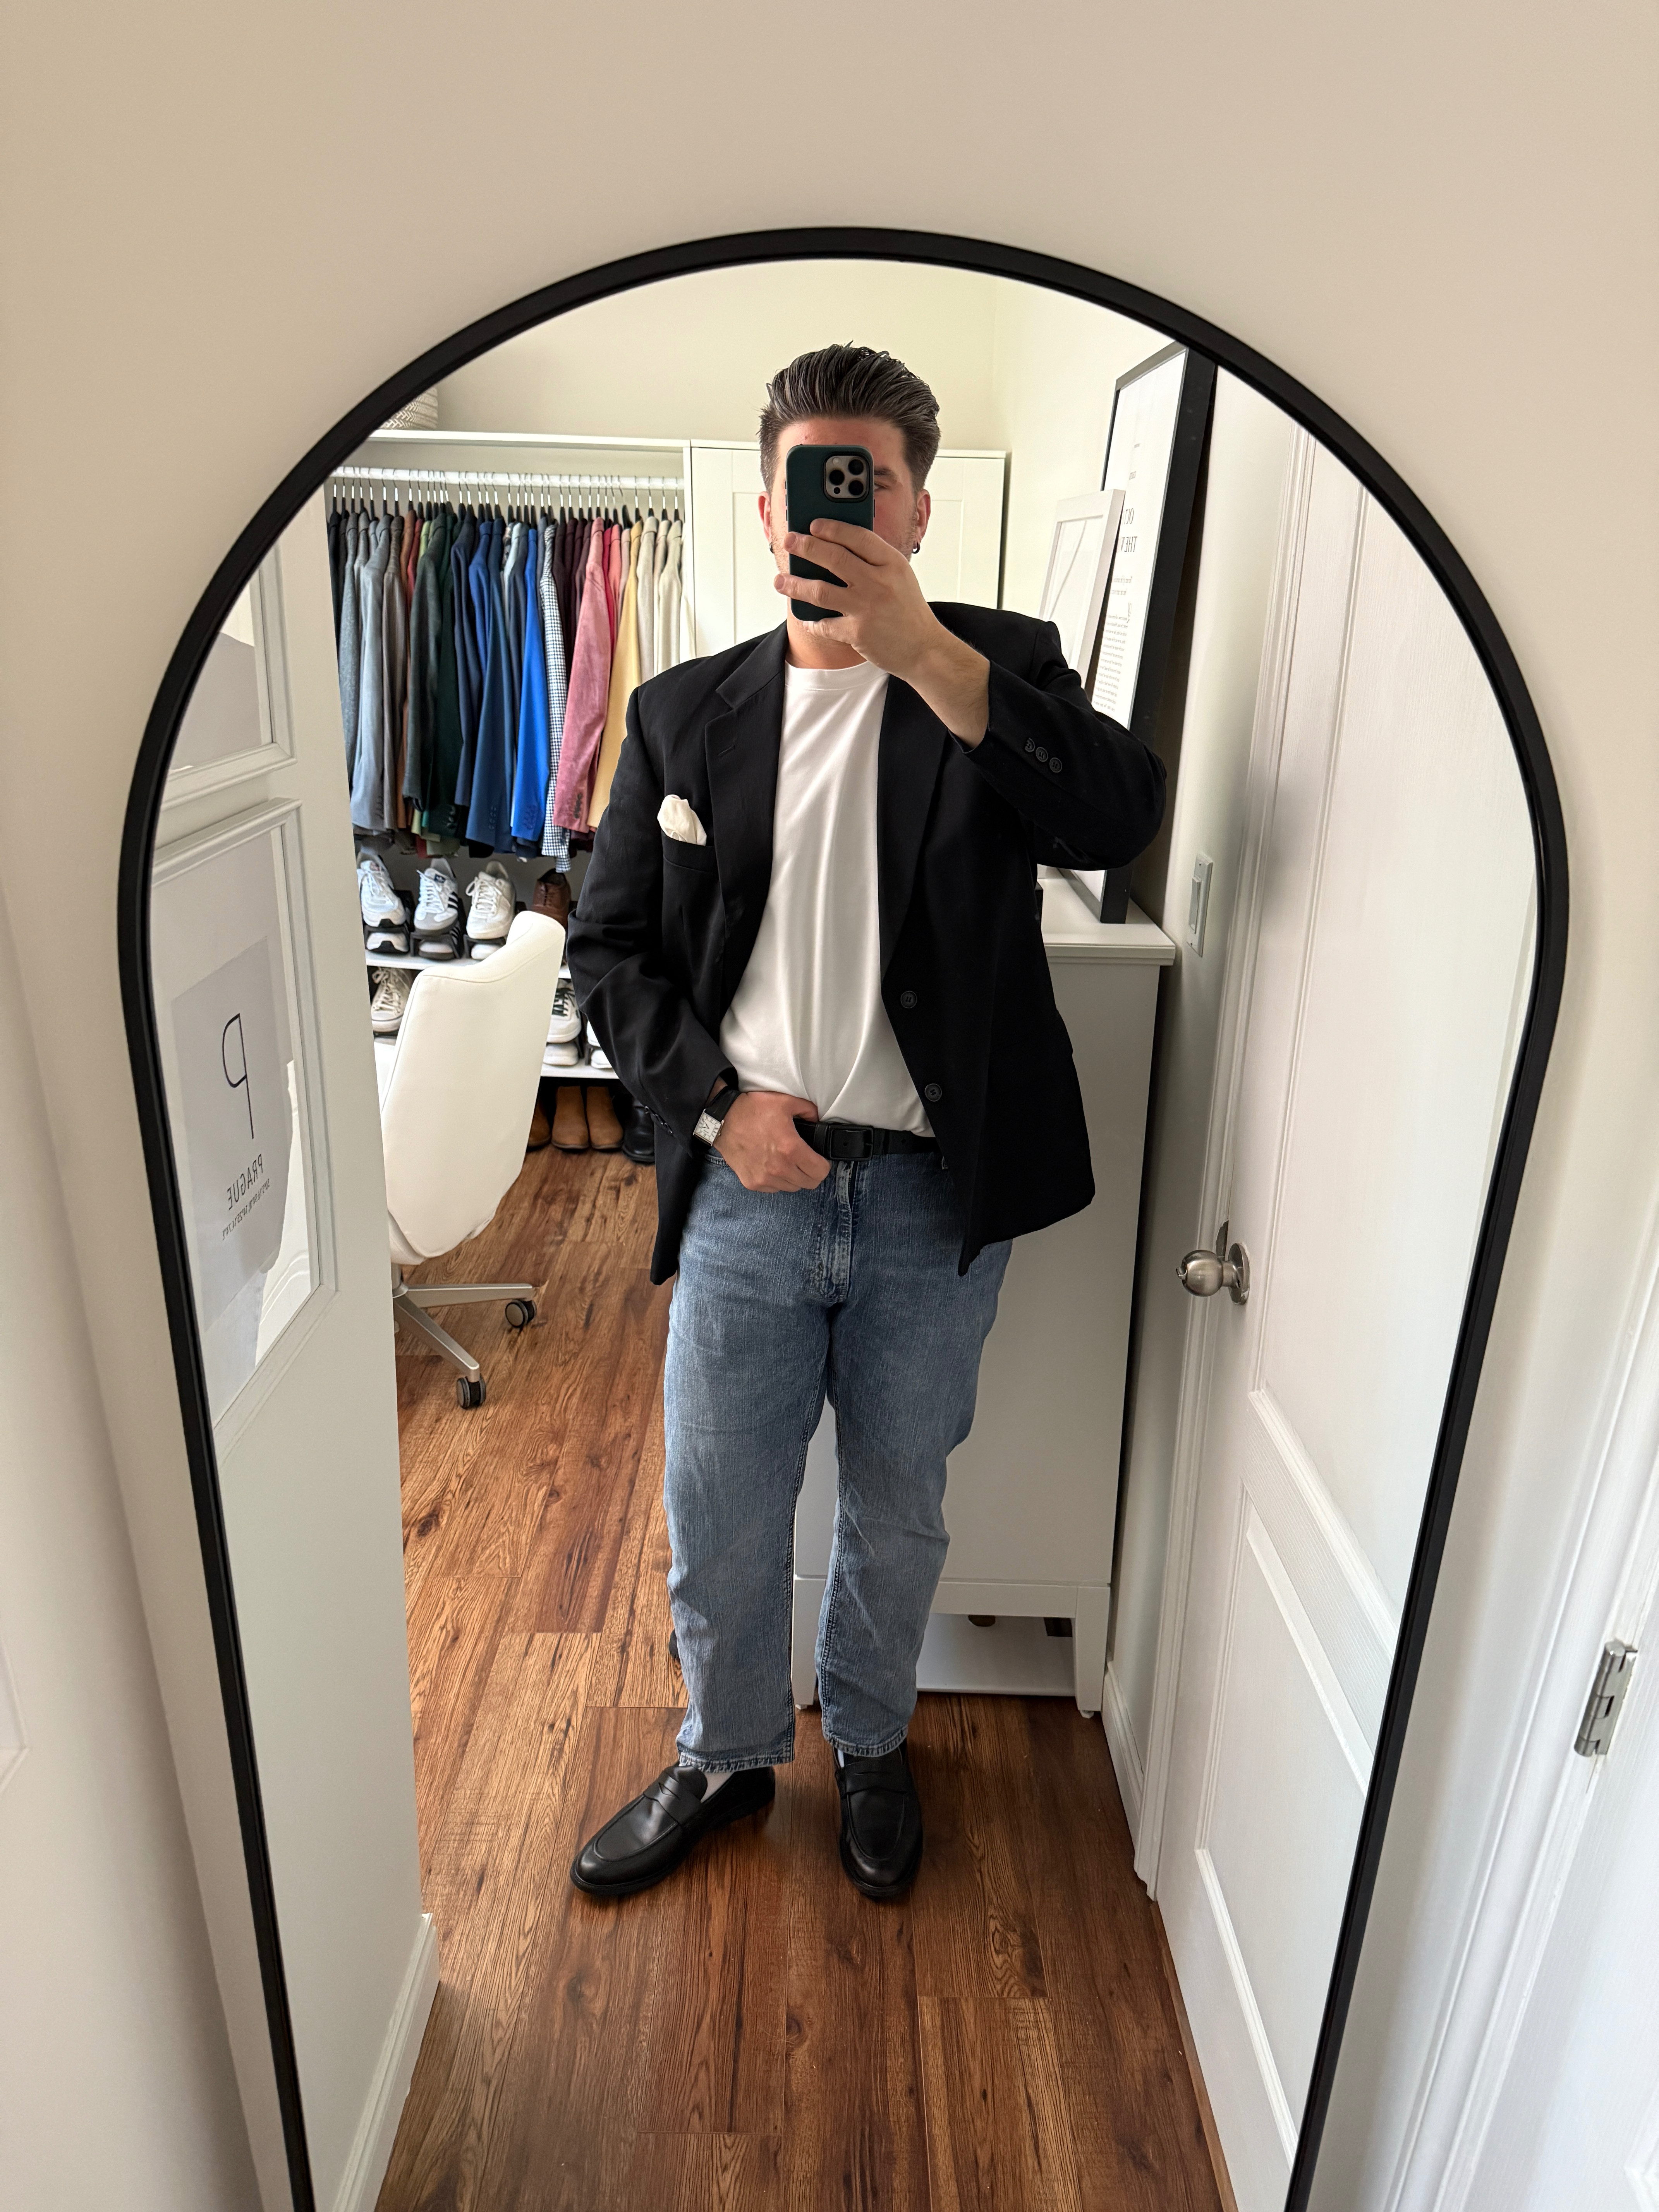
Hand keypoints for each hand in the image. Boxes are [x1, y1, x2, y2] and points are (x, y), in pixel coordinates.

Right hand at [714, 1091, 829, 1190]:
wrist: (722, 1119)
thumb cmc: (752, 1110)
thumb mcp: (785, 1102)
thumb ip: (808, 1110)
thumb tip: (817, 1119)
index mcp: (790, 1149)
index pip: (820, 1172)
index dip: (823, 1165)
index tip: (819, 1159)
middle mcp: (779, 1169)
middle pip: (809, 1184)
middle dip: (812, 1172)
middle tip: (806, 1160)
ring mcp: (764, 1178)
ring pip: (792, 1188)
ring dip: (794, 1177)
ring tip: (787, 1161)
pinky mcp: (752, 1183)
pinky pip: (774, 1188)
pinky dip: (777, 1180)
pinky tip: (772, 1165)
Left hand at [775, 520, 989, 744]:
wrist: (923, 649)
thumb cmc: (908, 610)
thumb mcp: (899, 576)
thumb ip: (875, 560)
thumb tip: (837, 544)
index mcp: (891, 563)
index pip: (858, 536)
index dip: (833, 528)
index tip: (814, 524)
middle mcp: (879, 582)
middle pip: (834, 558)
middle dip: (806, 547)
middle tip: (790, 542)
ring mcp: (867, 608)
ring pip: (820, 590)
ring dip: (796, 584)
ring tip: (781, 581)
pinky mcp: (858, 633)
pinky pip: (824, 624)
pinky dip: (811, 621)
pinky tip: (803, 617)